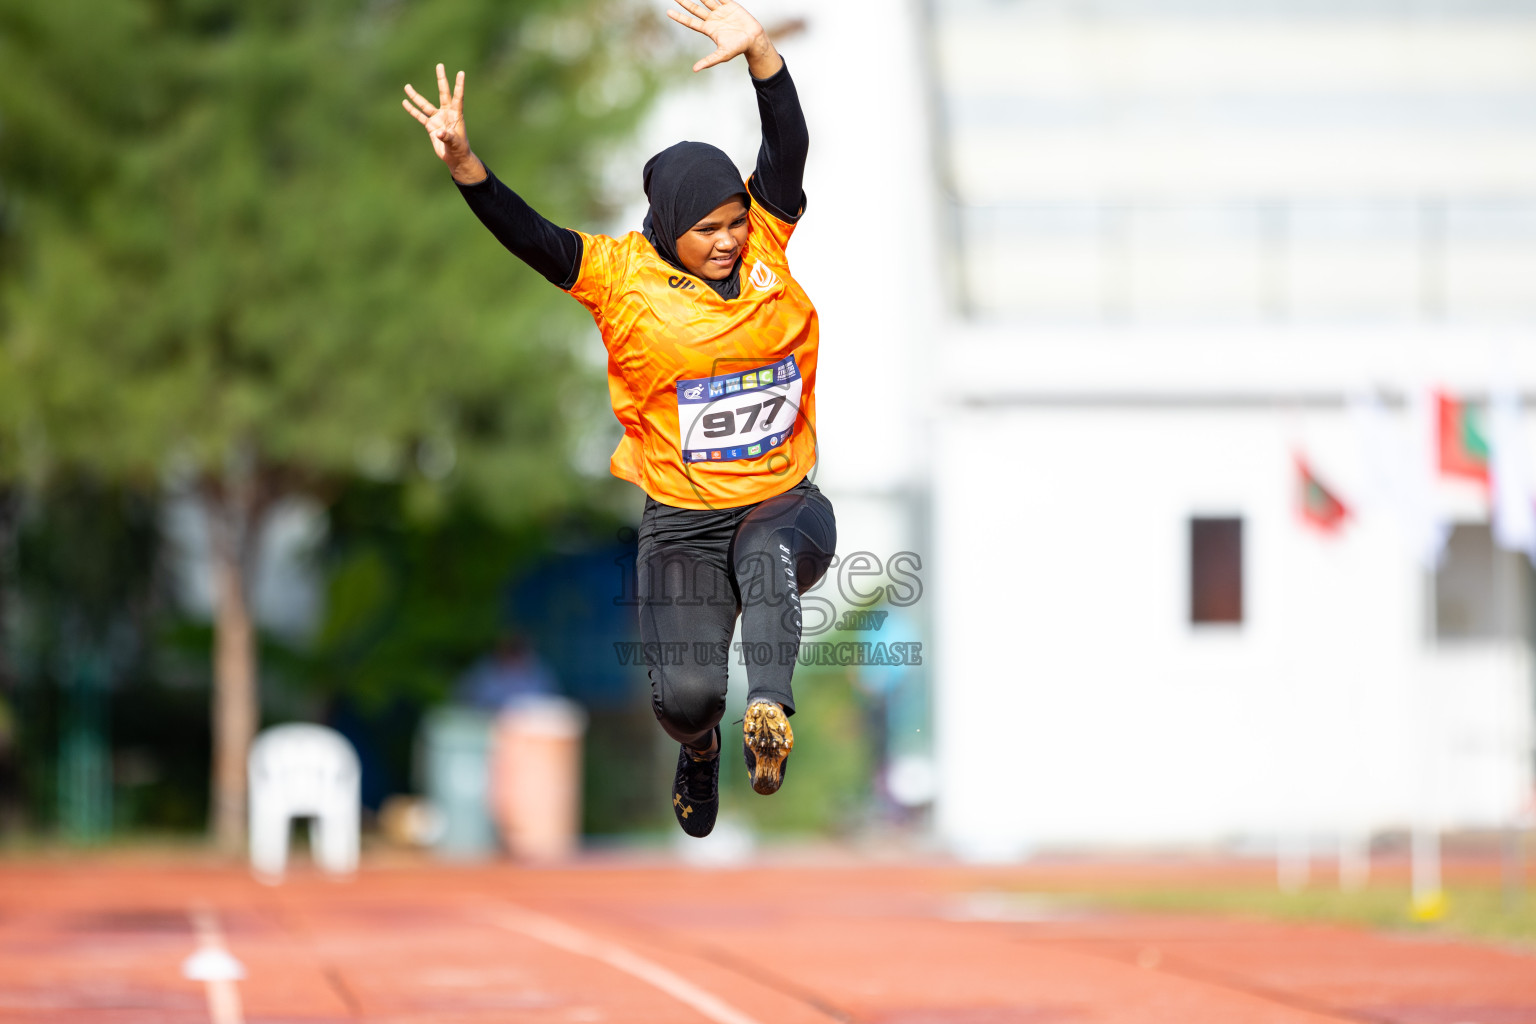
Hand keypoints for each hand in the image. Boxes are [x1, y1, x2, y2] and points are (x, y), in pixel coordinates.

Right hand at [402, 64, 483, 181]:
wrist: (455, 158)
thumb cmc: (459, 150)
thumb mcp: (455, 143)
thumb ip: (448, 137)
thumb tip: (438, 132)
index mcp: (456, 115)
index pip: (457, 97)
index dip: (459, 86)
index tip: (461, 73)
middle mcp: (446, 114)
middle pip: (443, 93)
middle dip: (441, 80)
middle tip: (440, 65)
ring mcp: (438, 119)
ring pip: (425, 105)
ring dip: (416, 97)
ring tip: (407, 86)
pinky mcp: (430, 126)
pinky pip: (420, 116)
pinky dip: (412, 110)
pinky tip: (405, 102)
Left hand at [666, 0, 781, 75]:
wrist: (754, 39)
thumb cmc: (738, 48)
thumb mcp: (722, 55)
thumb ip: (709, 61)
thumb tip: (695, 70)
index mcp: (709, 29)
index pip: (690, 22)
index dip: (679, 17)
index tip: (668, 11)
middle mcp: (713, 19)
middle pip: (695, 9)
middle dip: (684, 2)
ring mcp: (721, 11)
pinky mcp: (730, 5)